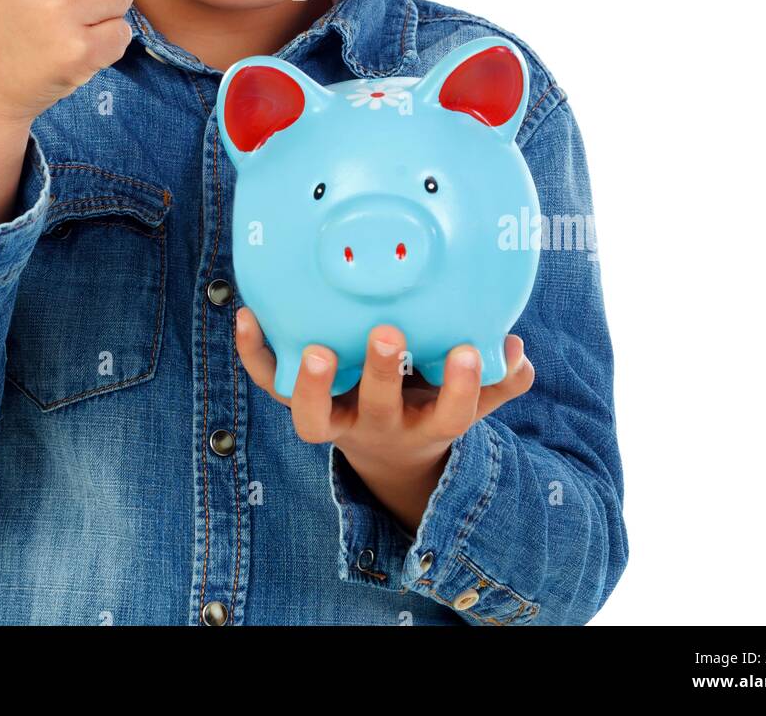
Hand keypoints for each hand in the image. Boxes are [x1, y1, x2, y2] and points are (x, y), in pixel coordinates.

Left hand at [235, 312, 534, 533]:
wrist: (386, 450)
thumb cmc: (432, 403)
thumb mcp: (468, 399)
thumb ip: (498, 379)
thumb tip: (518, 351)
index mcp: (426, 424)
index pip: (450, 414)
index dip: (459, 387)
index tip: (468, 351)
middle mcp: (376, 425)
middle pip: (377, 412)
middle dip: (382, 376)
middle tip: (388, 335)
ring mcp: (335, 418)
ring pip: (313, 418)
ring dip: (312, 387)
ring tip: (315, 350)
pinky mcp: (300, 402)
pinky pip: (272, 383)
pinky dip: (256, 354)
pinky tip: (246, 315)